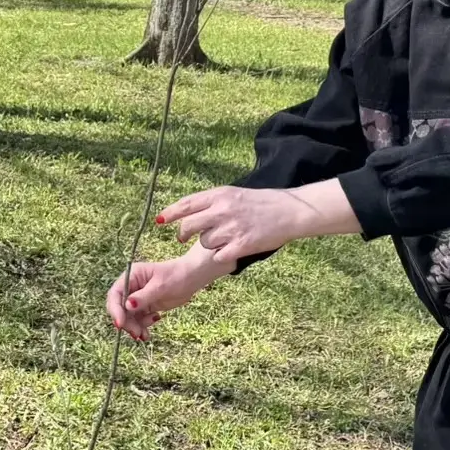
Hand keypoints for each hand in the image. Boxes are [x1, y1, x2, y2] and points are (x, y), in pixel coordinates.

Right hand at [105, 248, 231, 340]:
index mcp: (131, 276)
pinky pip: (138, 320)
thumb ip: (144, 296)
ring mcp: (137, 298)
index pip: (116, 294)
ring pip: (128, 317)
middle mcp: (131, 287)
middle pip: (120, 308)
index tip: (120, 324)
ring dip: (134, 328)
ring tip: (144, 336)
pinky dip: (141, 328)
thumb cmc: (177, 275)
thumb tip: (127, 305)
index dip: (115, 309)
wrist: (192, 278)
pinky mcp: (145, 307)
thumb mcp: (160, 286)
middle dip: (126, 322)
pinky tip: (148, 333)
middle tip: (136, 333)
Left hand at [158, 178, 358, 263]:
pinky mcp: (242, 244)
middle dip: (183, 234)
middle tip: (183, 239)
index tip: (160, 221)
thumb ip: (210, 202)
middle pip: (189, 226)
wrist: (289, 211)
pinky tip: (231, 250)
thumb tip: (184, 212)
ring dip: (209, 244)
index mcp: (219, 195)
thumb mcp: (233, 194)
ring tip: (223, 239)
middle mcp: (223, 210)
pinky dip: (222, 255)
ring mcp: (232, 228)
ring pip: (204, 242)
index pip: (186, 204)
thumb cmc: (259, 203)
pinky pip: (219, 255)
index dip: (170, 213)